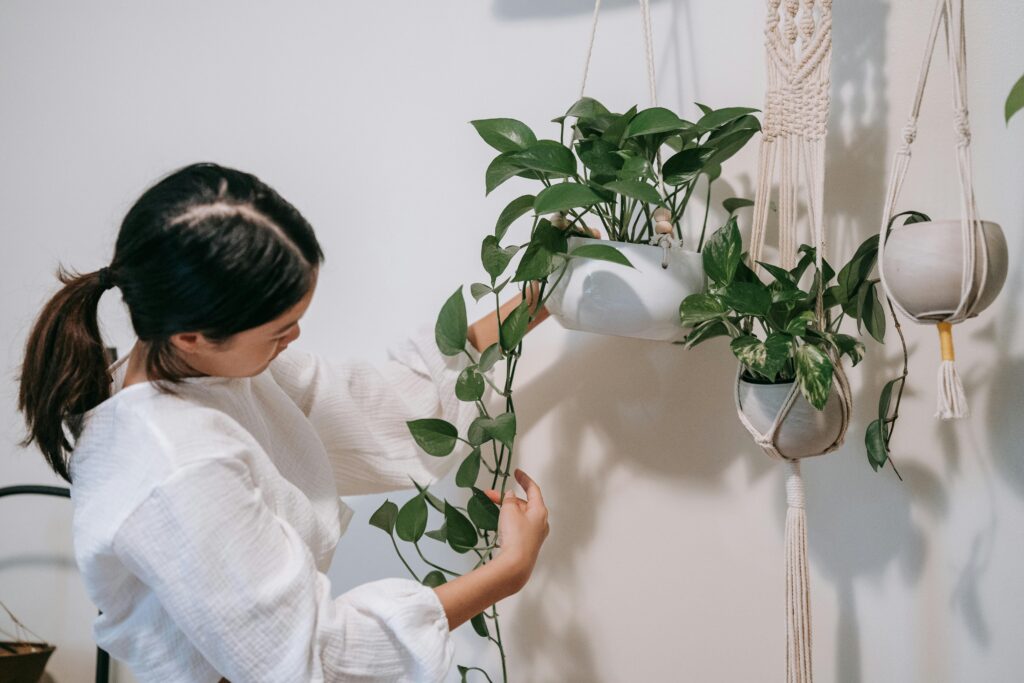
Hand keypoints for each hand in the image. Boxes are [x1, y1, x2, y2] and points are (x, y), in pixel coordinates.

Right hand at [483, 468, 548, 591]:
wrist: (515, 565)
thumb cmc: (515, 537)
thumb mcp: (509, 511)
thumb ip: (509, 499)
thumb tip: (511, 495)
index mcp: (540, 511)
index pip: (533, 489)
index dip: (524, 479)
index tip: (517, 472)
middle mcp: (541, 522)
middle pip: (525, 503)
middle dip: (507, 497)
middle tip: (490, 494)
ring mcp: (535, 534)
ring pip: (521, 515)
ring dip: (507, 509)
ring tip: (493, 508)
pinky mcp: (528, 544)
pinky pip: (519, 527)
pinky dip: (510, 521)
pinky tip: (500, 524)